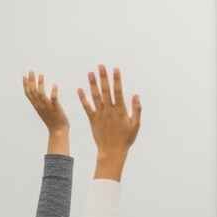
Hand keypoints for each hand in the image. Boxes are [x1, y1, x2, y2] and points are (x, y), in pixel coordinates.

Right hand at [24, 70, 69, 154]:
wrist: (58, 131)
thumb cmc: (52, 121)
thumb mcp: (43, 111)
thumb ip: (40, 103)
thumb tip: (39, 95)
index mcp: (36, 106)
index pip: (28, 94)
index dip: (25, 84)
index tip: (24, 75)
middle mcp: (40, 106)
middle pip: (32, 92)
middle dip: (31, 80)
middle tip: (31, 71)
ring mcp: (47, 107)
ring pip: (41, 94)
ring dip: (40, 84)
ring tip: (41, 75)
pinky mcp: (56, 109)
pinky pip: (54, 99)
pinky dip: (53, 92)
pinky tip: (55, 85)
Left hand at [77, 65, 140, 179]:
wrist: (112, 151)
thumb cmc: (126, 139)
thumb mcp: (135, 125)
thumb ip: (136, 110)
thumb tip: (136, 95)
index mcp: (120, 111)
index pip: (118, 91)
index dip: (116, 80)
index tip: (115, 69)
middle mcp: (109, 110)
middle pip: (106, 91)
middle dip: (103, 77)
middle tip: (100, 66)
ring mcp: (100, 114)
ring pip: (95, 96)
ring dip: (93, 84)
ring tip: (90, 73)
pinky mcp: (92, 119)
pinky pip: (87, 107)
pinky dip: (83, 98)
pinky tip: (80, 89)